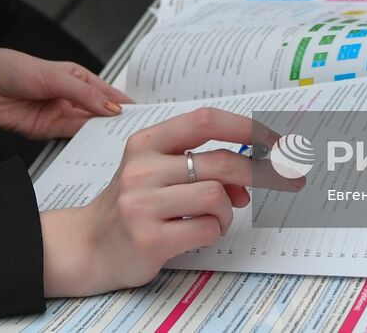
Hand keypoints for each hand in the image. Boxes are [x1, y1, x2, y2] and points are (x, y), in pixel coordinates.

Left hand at [0, 45, 131, 139]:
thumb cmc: (12, 68)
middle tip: (137, 133)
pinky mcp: (46, 131)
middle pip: (100, 113)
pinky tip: (95, 147)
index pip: (108, 93)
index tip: (145, 114)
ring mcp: (58, 115)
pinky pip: (69, 139)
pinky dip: (83, 143)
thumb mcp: (55, 77)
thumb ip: (84, 94)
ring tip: (119, 142)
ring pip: (87, 127)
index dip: (125, 103)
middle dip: (116, 122)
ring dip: (101, 134)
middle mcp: (70, 97)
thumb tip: (111, 108)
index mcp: (77, 78)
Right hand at [40, 108, 298, 296]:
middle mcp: (142, 168)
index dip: (247, 127)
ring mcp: (142, 203)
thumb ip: (197, 165)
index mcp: (145, 142)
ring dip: (228, 211)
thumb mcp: (155, 172)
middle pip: (220, 161)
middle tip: (280, 182)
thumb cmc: (130, 205)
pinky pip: (206, 228)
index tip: (276, 138)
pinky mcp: (149, 238)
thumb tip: (249, 176)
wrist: (86, 245)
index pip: (205, 121)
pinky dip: (214, 231)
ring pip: (216, 196)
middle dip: (258, 173)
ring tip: (215, 218)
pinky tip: (198, 233)